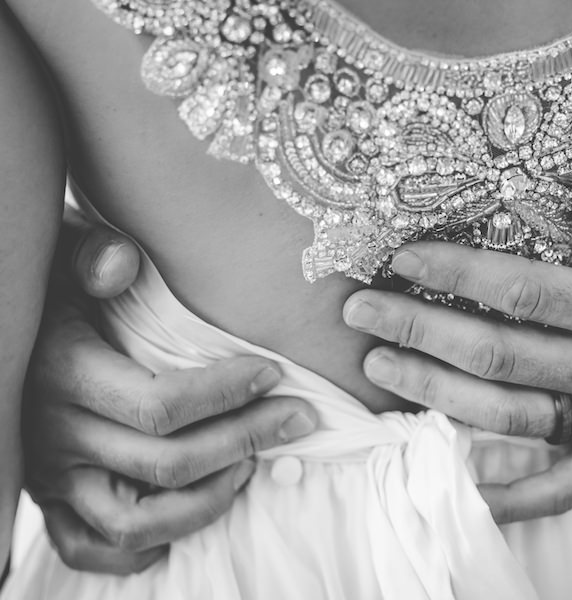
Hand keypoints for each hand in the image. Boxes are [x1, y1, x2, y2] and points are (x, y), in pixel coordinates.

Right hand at [24, 219, 317, 573]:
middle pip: (166, 464)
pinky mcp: (52, 503)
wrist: (12, 336)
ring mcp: (52, 478)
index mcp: (67, 375)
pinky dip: (145, 548)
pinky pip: (91, 547)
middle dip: (246, 440)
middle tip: (297, 419)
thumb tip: (120, 264)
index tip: (275, 374)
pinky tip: (189, 516)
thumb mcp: (67, 262)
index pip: (161, 405)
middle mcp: (57, 435)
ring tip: (250, 466)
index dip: (227, 394)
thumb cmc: (58, 295)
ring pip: (136, 522)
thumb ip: (93, 257)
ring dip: (206, 502)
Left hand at [342, 156, 571, 522]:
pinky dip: (507, 492)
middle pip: (500, 360)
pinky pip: (562, 487)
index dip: (457, 276)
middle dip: (421, 332)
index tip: (404, 257)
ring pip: (511, 420)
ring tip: (380, 368)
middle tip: (362, 310)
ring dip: (436, 397)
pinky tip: (455, 483)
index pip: (525, 295)